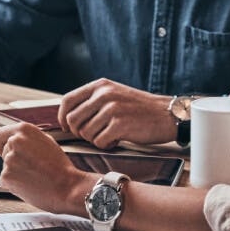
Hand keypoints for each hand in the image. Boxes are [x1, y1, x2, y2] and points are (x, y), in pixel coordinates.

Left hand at [0, 123, 91, 214]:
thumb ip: (28, 138)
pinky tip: (29, 184)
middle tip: (31, 167)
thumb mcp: (46, 142)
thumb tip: (13, 140)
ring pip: (6, 166)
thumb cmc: (60, 167)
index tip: (4, 149)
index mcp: (24, 130)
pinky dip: (14, 184)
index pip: (0, 133)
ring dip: (16, 172)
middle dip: (14, 159)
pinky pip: (5, 180)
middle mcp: (14, 141)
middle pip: (4, 151)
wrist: (67, 187)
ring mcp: (9, 159)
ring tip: (34, 176)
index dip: (2, 143)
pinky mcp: (6, 176)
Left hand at [58, 78, 174, 148]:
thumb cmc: (139, 108)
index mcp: (100, 85)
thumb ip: (94, 100)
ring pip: (85, 133)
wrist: (166, 114)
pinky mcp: (120, 124)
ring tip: (109, 136)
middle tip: (93, 135)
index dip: (62, 117)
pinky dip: (106, 145)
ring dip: (95, 140)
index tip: (66, 127)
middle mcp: (104, 94)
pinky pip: (99, 142)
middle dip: (79, 132)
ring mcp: (112, 109)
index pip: (68, 100)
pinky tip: (116, 141)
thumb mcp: (115, 94)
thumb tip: (68, 116)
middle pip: (73, 120)